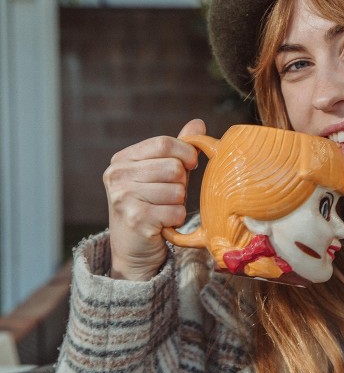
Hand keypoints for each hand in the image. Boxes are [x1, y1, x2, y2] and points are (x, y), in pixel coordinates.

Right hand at [103, 119, 205, 280]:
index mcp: (122, 159)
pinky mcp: (135, 219)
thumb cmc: (152, 205)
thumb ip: (178, 148)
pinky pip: (176, 212)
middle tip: (169, 196)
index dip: (186, 153)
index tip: (191, 165)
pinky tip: (162, 223)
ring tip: (163, 210)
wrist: (134, 249)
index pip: (164, 143)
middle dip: (181, 184)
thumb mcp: (162, 173)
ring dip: (179, 203)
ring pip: (177, 190)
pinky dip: (176, 220)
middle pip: (173, 167)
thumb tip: (198, 123)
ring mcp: (123, 197)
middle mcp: (117, 175)